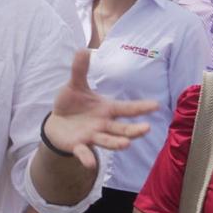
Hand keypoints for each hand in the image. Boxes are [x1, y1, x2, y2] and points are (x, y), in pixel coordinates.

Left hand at [41, 50, 159, 170]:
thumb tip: (84, 49)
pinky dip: (87, 157)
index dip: (141, 107)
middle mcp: (104, 124)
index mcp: (107, 109)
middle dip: (134, 130)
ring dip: (116, 143)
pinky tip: (90, 163)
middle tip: (146, 129)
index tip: (156, 105)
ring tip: (126, 144)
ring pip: (108, 141)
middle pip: (122, 129)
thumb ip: (80, 70)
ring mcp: (92, 136)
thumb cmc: (72, 104)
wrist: (56, 123)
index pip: (127, 109)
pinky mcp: (78, 145)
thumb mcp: (75, 85)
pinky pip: (84, 152)